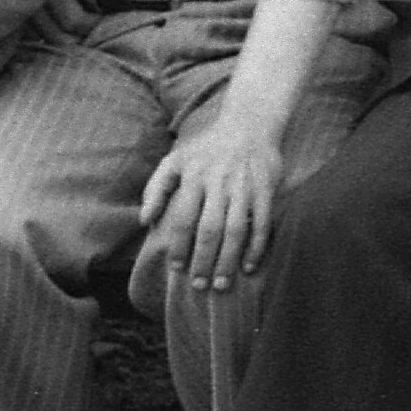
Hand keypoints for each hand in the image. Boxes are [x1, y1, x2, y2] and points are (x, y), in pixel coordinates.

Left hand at [134, 114, 291, 296]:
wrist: (249, 125)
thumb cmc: (207, 149)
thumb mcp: (175, 160)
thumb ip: (156, 188)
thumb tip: (144, 220)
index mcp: (195, 177)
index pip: (184, 218)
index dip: (180, 246)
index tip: (176, 269)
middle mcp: (220, 184)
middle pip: (210, 229)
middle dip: (204, 260)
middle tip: (199, 285)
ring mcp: (245, 188)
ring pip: (236, 230)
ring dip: (229, 260)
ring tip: (222, 284)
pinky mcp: (266, 190)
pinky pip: (263, 224)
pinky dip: (256, 247)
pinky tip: (249, 267)